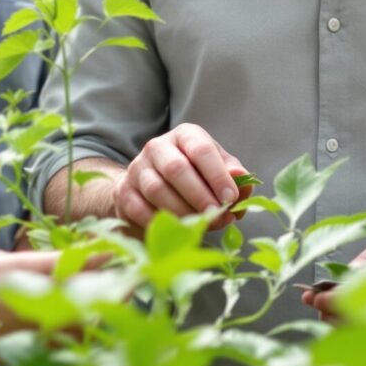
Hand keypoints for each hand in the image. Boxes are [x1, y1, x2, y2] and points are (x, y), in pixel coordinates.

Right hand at [114, 123, 250, 231]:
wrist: (152, 190)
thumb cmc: (195, 179)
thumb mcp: (217, 172)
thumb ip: (233, 176)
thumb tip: (242, 179)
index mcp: (185, 136)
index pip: (201, 149)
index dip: (217, 175)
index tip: (230, 198)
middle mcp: (157, 147)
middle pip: (176, 168)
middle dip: (200, 196)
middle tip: (217, 216)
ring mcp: (137, 168)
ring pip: (157, 190)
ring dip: (183, 212)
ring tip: (201, 225)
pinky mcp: (123, 191)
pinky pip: (140, 210)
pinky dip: (162, 222)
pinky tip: (178, 229)